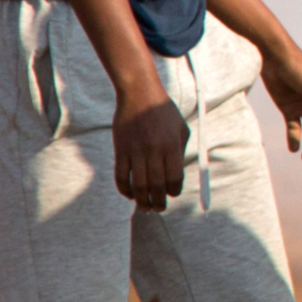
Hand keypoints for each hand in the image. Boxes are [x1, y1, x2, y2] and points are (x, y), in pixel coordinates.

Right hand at [113, 98, 190, 214]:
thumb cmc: (163, 111)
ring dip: (142, 201)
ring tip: (145, 207)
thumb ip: (180, 151)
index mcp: (172, 146)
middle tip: (159, 209)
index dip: (174, 191)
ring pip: (138, 186)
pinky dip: (125, 190)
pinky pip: (121, 177)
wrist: (139, 93)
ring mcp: (135, 151)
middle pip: (157, 186)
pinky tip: (130, 195)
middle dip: (158, 203)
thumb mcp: (181, 128)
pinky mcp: (120, 150)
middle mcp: (154, 150)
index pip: (174, 179)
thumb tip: (176, 177)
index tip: (172, 194)